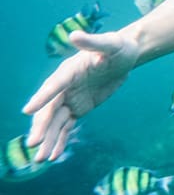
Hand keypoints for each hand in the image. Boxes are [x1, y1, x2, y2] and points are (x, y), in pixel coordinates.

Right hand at [23, 30, 138, 161]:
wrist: (125, 57)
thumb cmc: (117, 47)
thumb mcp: (110, 43)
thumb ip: (93, 42)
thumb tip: (75, 35)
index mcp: (69, 71)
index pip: (54, 85)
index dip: (42, 97)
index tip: (27, 110)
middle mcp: (64, 87)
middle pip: (50, 109)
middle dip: (42, 127)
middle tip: (34, 144)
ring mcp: (70, 99)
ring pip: (56, 122)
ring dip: (48, 140)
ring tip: (40, 159)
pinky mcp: (78, 108)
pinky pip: (66, 126)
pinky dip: (60, 140)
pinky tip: (53, 156)